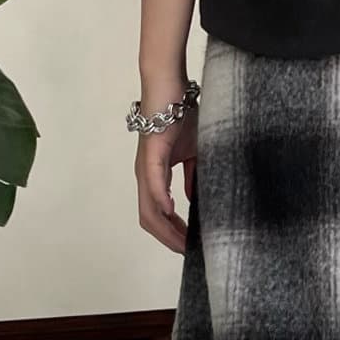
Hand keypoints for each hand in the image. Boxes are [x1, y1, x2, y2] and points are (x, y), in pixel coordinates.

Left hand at [135, 104, 197, 253]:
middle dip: (168, 239)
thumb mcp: (193, 153)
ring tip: (182, 243)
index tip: (189, 245)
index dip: (171, 233)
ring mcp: (146, 166)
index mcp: (154, 176)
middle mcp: (145, 175)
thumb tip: (194, 199)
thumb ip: (192, 177)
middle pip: (150, 219)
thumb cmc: (181, 115)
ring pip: (149, 208)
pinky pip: (154, 183)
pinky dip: (161, 201)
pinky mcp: (151, 153)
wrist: (171, 87)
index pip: (158, 214)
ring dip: (165, 229)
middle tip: (188, 252)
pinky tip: (172, 212)